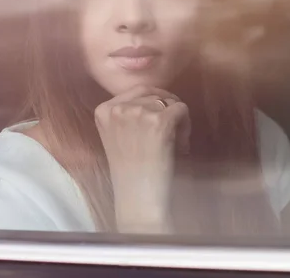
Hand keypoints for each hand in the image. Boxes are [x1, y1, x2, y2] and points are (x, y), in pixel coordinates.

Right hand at [94, 85, 189, 232]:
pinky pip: (182, 109)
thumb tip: (158, 96)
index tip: (157, 124)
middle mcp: (118, 108)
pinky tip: (180, 146)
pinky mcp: (159, 121)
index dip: (154, 103)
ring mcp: (138, 113)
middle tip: (171, 135)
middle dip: (167, 111)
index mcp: (103, 110)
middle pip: (155, 94)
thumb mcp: (117, 135)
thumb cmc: (131, 172)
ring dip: (178, 120)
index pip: (138, 90)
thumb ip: (127, 113)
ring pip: (170, 101)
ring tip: (175, 144)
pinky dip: (186, 126)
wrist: (138, 198)